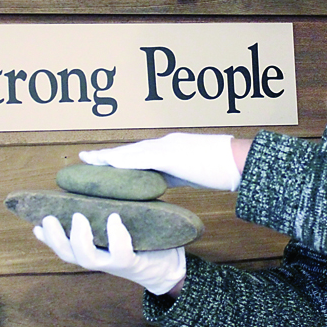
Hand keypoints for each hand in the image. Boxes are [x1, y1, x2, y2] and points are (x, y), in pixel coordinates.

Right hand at [33, 213, 185, 295]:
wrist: (168, 264)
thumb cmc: (141, 241)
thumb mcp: (116, 228)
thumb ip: (101, 216)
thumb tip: (85, 192)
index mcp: (92, 249)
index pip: (62, 247)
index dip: (47, 238)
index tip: (35, 225)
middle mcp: (99, 259)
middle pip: (68, 254)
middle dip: (55, 238)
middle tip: (49, 217)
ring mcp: (114, 263)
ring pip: (88, 259)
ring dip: (79, 239)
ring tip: (78, 217)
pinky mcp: (133, 263)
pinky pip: (121, 253)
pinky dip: (116, 236)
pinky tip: (114, 219)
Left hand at [79, 132, 240, 190]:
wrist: (240, 160)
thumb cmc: (223, 168)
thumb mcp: (194, 172)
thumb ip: (176, 174)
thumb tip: (162, 183)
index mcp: (172, 147)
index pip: (140, 153)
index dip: (120, 158)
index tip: (104, 162)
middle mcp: (166, 143)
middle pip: (130, 150)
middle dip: (108, 155)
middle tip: (86, 158)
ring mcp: (168, 147)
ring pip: (131, 152)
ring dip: (108, 156)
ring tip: (89, 160)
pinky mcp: (170, 155)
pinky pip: (140, 159)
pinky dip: (122, 161)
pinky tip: (108, 165)